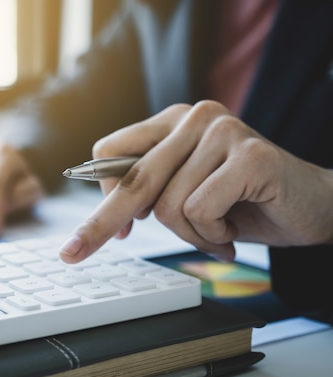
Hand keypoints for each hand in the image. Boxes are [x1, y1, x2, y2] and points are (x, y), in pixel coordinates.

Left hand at [60, 100, 332, 262]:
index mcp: (172, 123)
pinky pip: (200, 210)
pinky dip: (212, 233)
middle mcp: (193, 118)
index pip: (111, 151)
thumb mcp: (186, 193)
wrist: (312, 205)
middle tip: (73, 254)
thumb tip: (111, 214)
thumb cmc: (243, 202)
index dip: (103, 194)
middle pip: (131, 179)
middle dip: (101, 223)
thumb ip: (152, 190)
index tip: (111, 228)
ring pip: (168, 206)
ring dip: (191, 235)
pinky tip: (234, 227)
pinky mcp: (249, 155)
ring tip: (218, 232)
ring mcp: (222, 132)